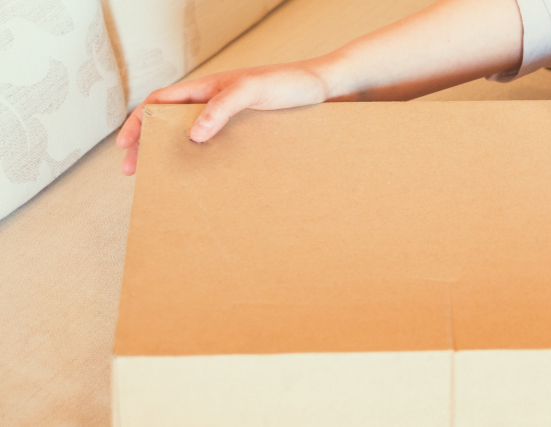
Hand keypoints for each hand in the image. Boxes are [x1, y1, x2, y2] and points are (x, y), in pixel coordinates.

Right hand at [115, 60, 335, 175]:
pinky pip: (218, 147)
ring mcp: (230, 118)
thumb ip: (222, 107)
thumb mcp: (253, 91)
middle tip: (134, 171)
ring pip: (191, 137)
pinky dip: (204, 161)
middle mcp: (214, 102)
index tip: (124, 146)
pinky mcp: (248, 132)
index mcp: (207, 87)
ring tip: (163, 178)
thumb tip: (193, 134)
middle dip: (147, 145)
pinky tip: (204, 178)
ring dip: (174, 155)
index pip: (158, 102)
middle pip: (168, 122)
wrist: (326, 88)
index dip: (137, 122)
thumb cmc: (290, 83)